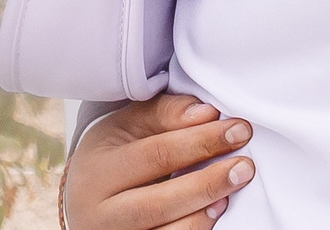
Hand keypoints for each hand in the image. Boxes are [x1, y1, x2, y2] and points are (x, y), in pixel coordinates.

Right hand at [63, 96, 253, 229]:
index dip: (201, 142)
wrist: (85, 193)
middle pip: (157, 204)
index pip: (155, 156)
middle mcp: (99, 212)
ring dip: (201, 215)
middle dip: (206, 185)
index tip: (240, 130)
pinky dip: (193, 229)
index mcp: (97, 171)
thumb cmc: (117, 149)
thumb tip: (207, 113)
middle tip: (244, 168)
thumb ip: (167, 112)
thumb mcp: (130, 122)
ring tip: (230, 193)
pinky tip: (213, 212)